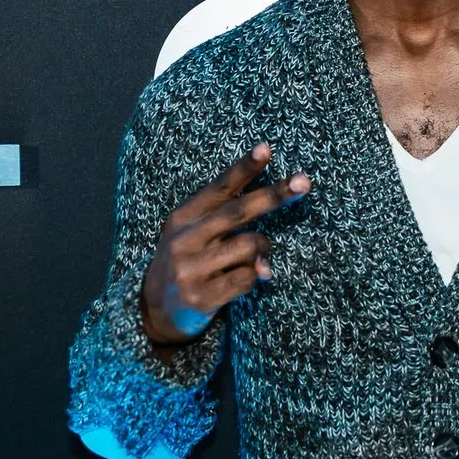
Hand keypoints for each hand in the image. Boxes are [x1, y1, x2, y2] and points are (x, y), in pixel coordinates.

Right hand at [141, 144, 308, 347]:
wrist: (155, 309)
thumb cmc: (187, 260)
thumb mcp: (193, 233)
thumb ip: (224, 223)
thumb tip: (263, 241)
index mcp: (183, 218)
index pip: (219, 189)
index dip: (244, 168)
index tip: (266, 149)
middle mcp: (185, 240)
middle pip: (238, 211)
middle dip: (274, 195)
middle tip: (303, 184)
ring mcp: (191, 269)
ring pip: (249, 246)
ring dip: (263, 250)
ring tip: (256, 258)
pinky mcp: (202, 296)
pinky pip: (248, 277)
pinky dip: (254, 276)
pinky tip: (242, 279)